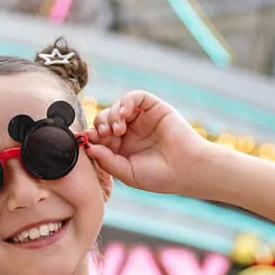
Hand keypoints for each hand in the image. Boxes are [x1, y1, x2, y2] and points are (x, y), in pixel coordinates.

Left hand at [86, 91, 210, 195]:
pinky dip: (125, 102)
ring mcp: (142, 119)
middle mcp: (130, 131)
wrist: (186, 170)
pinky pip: (134, 97)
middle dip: (100, 125)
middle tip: (104, 135)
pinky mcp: (154, 107)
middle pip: (105, 119)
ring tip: (117, 130)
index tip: (88, 140)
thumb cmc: (159, 177)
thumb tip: (88, 146)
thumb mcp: (127, 172)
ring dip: (111, 115)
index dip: (92, 136)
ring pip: (117, 107)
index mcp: (121, 148)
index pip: (99, 136)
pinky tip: (124, 115)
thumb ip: (106, 160)